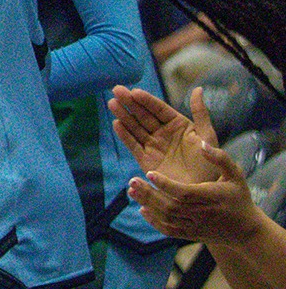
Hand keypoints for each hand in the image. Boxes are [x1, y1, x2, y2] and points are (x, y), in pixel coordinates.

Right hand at [109, 85, 219, 185]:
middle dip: (130, 103)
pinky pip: (133, 145)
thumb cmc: (210, 164)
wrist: (204, 192)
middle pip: (143, 115)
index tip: (135, 91)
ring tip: (112, 103)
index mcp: (177, 124)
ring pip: (135, 127)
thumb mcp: (207, 135)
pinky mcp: (146, 160)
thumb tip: (197, 88)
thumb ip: (200, 112)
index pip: (159, 109)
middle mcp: (163, 133)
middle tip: (117, 90)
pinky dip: (124, 135)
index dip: (147, 100)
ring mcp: (153, 146)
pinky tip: (116, 124)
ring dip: (123, 115)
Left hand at [127, 137, 263, 244]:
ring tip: (131, 191)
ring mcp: (195, 227)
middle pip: (171, 206)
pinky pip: (169, 231)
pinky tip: (142, 209)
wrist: (246, 230)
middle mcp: (201, 214)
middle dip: (149, 194)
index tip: (149, 173)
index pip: (184, 193)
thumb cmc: (239, 197)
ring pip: (167, 219)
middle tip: (131, 181)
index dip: (166, 184)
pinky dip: (154, 222)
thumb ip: (220, 158)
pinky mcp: (190, 235)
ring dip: (148, 205)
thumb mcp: (235, 175)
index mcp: (211, 197)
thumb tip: (201, 143)